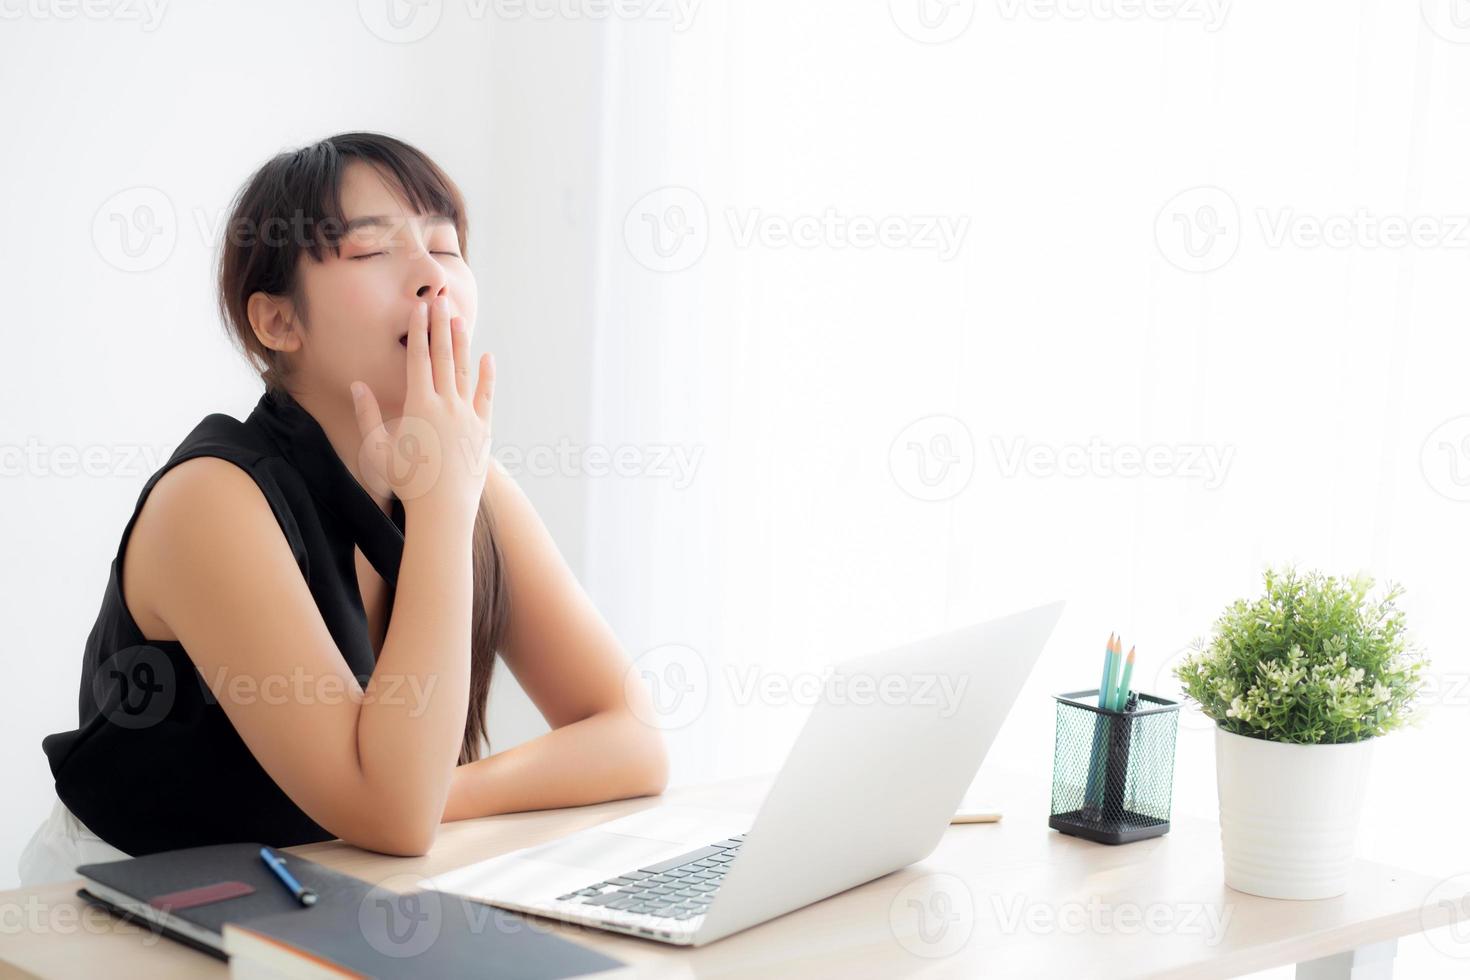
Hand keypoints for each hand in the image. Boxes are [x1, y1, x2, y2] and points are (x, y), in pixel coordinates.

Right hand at [351, 295, 494, 523]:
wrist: (444, 509)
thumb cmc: (407, 483)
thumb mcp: (378, 450)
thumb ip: (368, 415)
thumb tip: (358, 385)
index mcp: (418, 406)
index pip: (418, 359)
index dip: (418, 332)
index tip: (419, 310)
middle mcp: (445, 404)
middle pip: (442, 357)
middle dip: (440, 326)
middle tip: (439, 301)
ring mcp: (467, 415)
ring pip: (464, 371)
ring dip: (461, 343)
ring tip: (459, 319)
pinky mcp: (483, 428)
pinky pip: (486, 395)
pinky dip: (487, 375)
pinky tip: (487, 357)